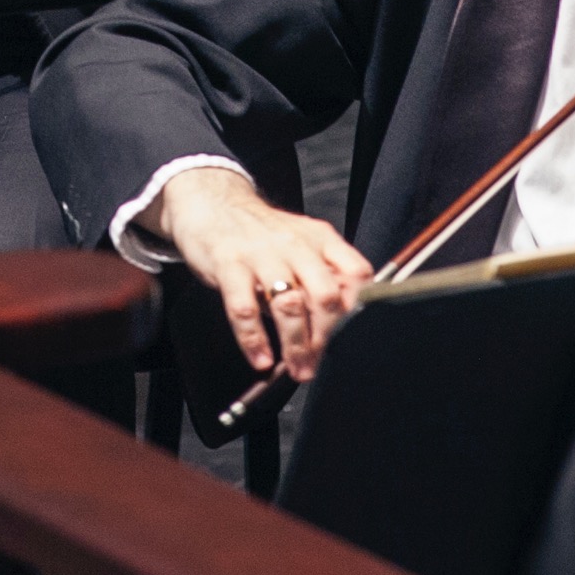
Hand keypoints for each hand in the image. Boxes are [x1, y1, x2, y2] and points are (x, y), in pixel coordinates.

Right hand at [154, 163, 369, 379]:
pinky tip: (261, 358)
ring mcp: (262, 254)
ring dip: (296, 346)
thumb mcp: (301, 244)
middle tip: (320, 363)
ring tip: (298, 369)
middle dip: (326, 338)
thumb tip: (338, 326)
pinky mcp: (230, 265)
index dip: (359, 309)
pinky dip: (254, 340)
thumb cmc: (262, 234)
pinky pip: (245, 309)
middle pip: (325, 296)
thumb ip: (321, 278)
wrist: (215, 205)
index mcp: (320, 239)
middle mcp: (295, 245)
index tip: (352, 336)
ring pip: (288, 305)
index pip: (356, 274)